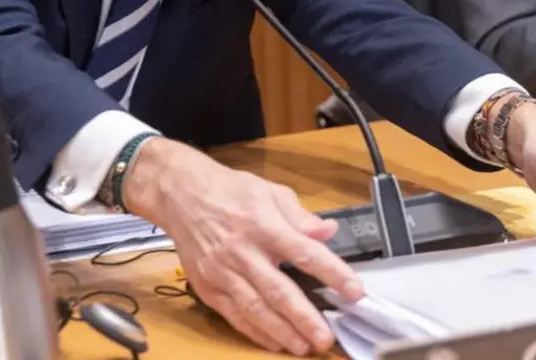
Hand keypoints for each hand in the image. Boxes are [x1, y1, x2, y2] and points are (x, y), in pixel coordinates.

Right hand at [123, 138, 361, 355]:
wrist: (181, 195)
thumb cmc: (231, 191)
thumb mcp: (271, 191)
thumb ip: (301, 216)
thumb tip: (328, 231)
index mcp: (264, 225)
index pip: (305, 252)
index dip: (332, 273)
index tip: (354, 291)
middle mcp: (243, 252)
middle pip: (277, 290)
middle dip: (304, 317)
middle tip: (325, 337)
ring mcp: (222, 272)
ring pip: (255, 309)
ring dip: (281, 331)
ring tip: (303, 347)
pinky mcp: (208, 287)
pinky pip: (234, 315)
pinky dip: (255, 332)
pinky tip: (275, 342)